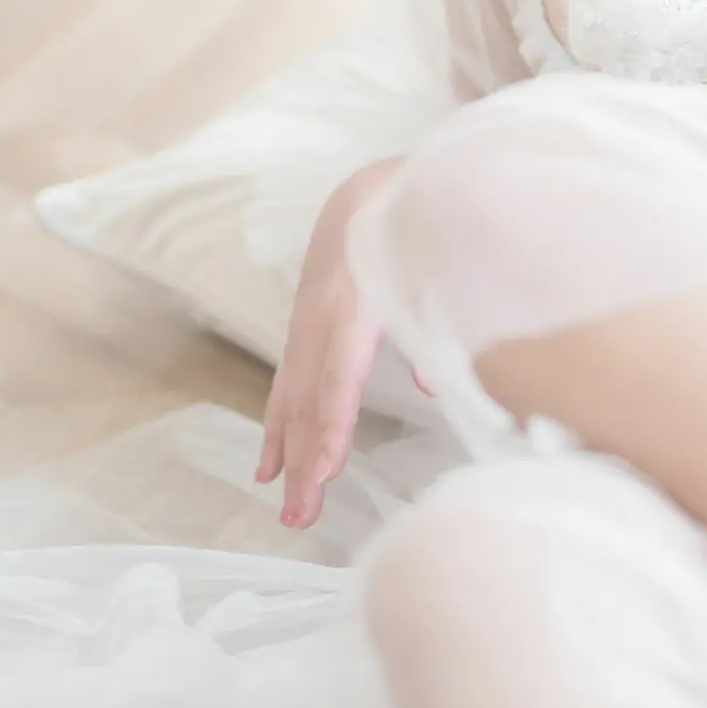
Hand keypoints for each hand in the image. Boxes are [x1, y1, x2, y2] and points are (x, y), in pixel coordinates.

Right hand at [255, 160, 399, 529]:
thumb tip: (435, 382)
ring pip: (292, 400)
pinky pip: (286, 388)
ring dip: (289, 458)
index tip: (326, 470)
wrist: (366, 191)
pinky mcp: (303, 331)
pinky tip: (270, 468)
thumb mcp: (429, 265)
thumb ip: (434, 318)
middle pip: (309, 400)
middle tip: (301, 516)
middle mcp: (320, 319)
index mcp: (353, 301)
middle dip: (305, 462)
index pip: (338, 375)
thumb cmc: (408, 229)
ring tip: (288, 510)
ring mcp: (305, 326)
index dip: (331, 424)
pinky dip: (278, 431)